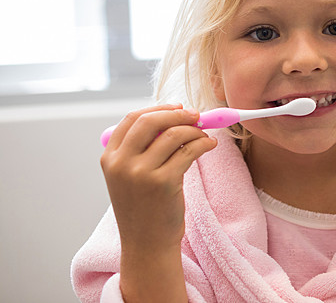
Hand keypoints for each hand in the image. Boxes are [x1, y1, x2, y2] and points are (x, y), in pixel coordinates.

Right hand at [100, 104, 216, 300]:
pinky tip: (209, 145)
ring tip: (204, 136)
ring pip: (174, 134)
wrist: (147, 243)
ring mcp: (140, 173)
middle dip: (178, 114)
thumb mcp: (130, 176)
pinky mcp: (163, 182)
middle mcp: (121, 163)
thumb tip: (174, 117)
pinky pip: (189, 151)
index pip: (132, 119)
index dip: (158, 109)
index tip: (178, 108)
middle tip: (196, 116)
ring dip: (195, 130)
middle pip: (151, 120)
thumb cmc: (144, 207)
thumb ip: (142, 148)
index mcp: (110, 158)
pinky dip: (203, 143)